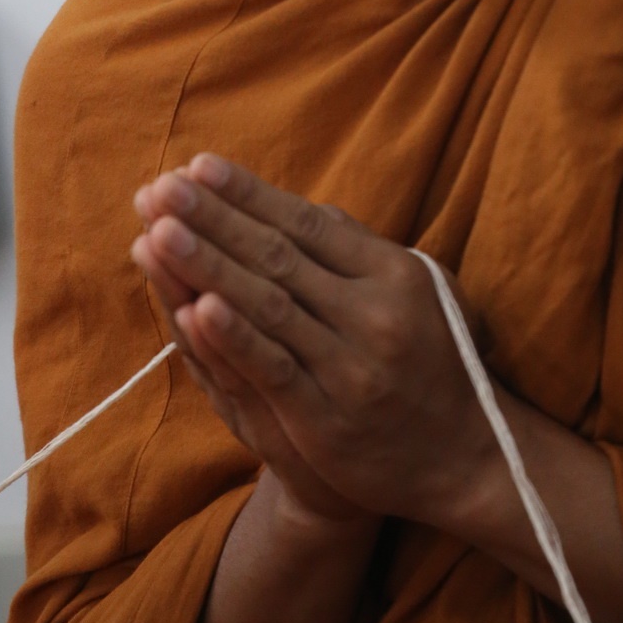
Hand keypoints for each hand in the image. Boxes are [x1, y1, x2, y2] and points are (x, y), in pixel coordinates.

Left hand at [131, 154, 492, 529]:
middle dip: (214, 220)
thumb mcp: (415, 289)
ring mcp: (351, 368)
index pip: (306, 224)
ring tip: (157, 231)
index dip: (250, 194)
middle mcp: (374, 313)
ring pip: (268, 307)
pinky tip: (193, 307)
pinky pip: (273, 371)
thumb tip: (299, 206)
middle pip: (278, 257)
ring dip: (208, 266)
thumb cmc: (429, 358)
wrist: (464, 457)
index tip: (197, 165)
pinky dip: (233, 338)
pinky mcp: (328, 421)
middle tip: (161, 188)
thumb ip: (355, 249)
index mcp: (392, 273)